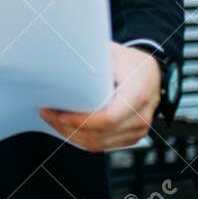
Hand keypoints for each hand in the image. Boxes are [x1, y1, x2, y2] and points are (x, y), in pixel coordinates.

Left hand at [38, 43, 159, 151]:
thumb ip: (91, 59)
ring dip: (71, 134)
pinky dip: (81, 138)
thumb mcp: (112, 53)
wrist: (151, 73)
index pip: (108, 118)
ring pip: (98, 144)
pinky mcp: (131, 137)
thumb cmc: (129, 61)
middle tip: (47, 112)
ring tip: (52, 118)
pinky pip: (102, 145)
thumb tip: (59, 59)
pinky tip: (66, 125)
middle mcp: (140, 117)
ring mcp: (137, 131)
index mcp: (137, 94)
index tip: (59, 114)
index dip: (81, 121)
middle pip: (99, 134)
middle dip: (68, 127)